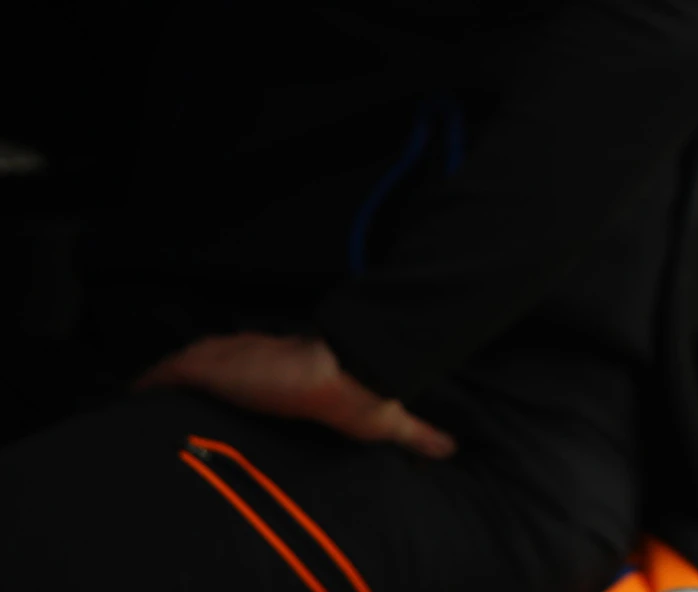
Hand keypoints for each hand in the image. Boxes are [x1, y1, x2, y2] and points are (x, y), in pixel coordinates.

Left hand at [134, 332, 457, 458]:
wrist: (341, 374)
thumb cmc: (358, 394)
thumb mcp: (387, 419)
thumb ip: (418, 434)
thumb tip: (455, 449)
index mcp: (289, 363)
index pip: (256, 362)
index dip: (240, 373)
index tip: (230, 388)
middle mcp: (255, 353)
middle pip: (217, 358)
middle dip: (202, 374)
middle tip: (183, 396)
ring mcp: (229, 355)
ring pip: (190, 362)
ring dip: (174, 379)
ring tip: (152, 399)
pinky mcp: (210, 363)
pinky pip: (167, 372)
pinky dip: (152, 382)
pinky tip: (138, 394)